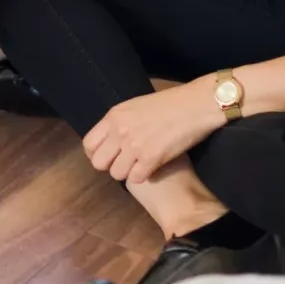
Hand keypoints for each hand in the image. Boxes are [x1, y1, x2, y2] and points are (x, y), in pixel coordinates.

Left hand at [84, 81, 222, 184]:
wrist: (196, 105)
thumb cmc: (169, 104)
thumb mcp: (135, 106)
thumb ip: (119, 122)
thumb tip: (110, 138)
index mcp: (114, 117)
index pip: (89, 144)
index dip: (96, 154)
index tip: (108, 156)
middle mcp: (120, 131)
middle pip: (99, 163)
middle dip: (110, 166)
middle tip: (124, 163)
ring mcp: (135, 145)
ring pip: (116, 174)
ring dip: (127, 173)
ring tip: (139, 166)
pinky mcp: (152, 158)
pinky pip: (135, 179)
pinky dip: (143, 177)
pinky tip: (151, 169)